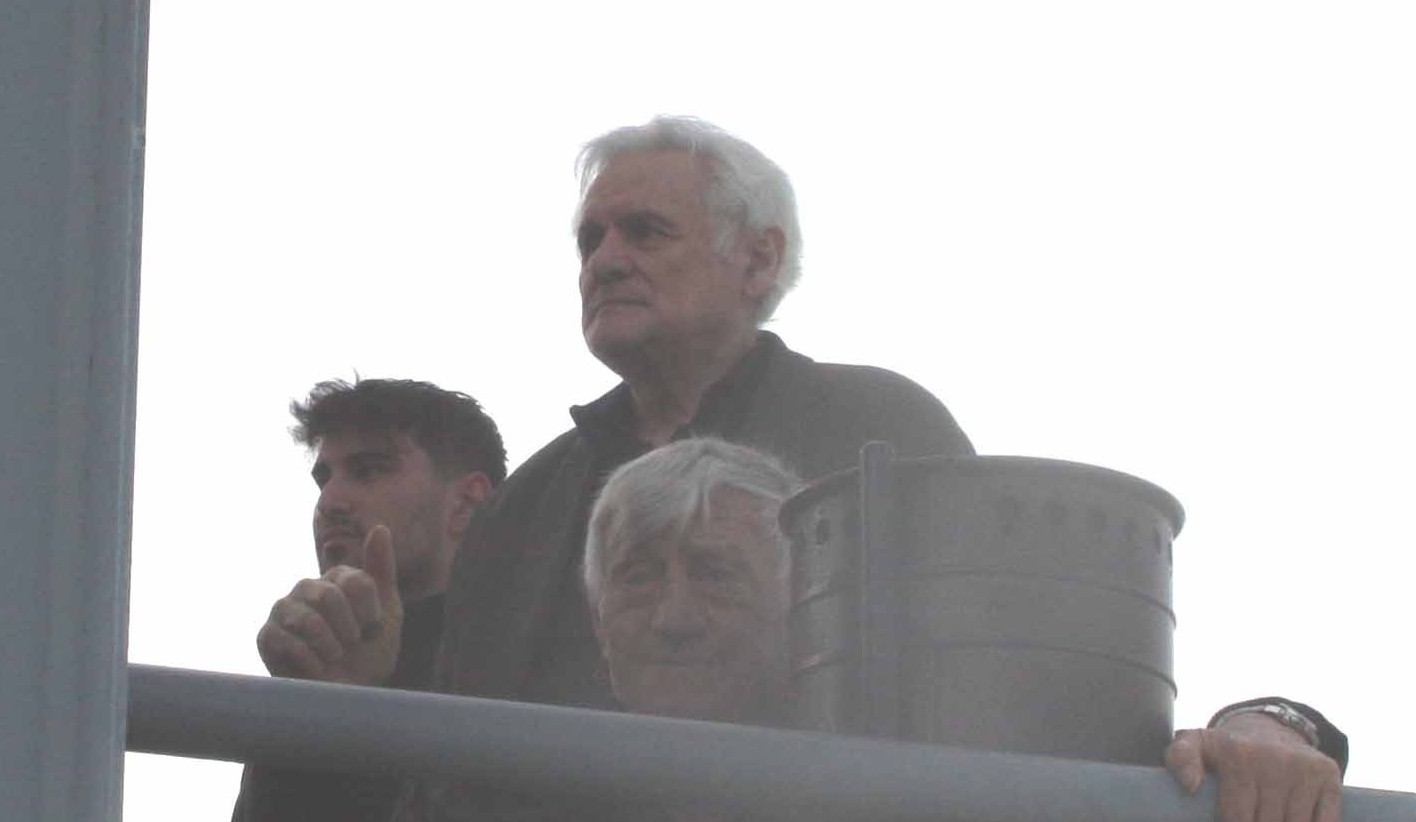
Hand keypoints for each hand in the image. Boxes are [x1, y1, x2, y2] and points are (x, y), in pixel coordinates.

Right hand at [256, 525, 402, 685]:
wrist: (350, 693)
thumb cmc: (370, 652)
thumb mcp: (388, 610)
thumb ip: (382, 569)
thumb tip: (380, 527)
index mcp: (336, 578)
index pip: (356, 581)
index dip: (370, 612)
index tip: (372, 629)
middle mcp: (307, 587)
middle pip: (329, 596)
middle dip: (348, 628)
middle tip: (352, 643)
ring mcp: (283, 610)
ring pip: (305, 618)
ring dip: (329, 644)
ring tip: (336, 656)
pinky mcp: (266, 636)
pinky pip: (285, 640)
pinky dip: (310, 659)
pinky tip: (318, 667)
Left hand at [1165, 713, 1341, 821]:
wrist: (1267, 729)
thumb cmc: (1225, 749)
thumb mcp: (1195, 746)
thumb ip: (1180, 759)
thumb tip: (1190, 785)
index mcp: (1237, 755)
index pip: (1236, 819)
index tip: (1230, 821)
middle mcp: (1274, 759)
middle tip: (1251, 816)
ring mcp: (1304, 767)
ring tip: (1267, 815)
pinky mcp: (1328, 774)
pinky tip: (1294, 817)